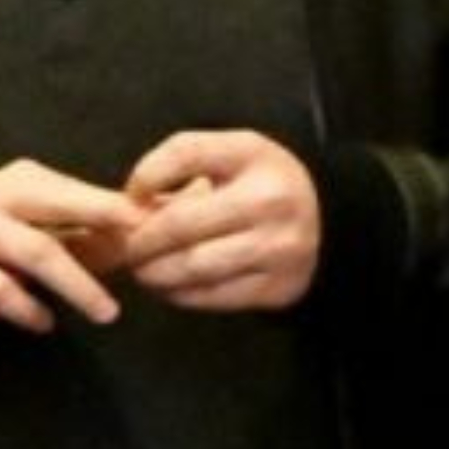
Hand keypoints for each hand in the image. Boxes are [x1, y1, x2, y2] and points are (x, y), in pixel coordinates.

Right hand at [0, 160, 139, 332]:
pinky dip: (25, 307)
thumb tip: (144, 239)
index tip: (154, 221)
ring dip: (73, 282)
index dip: (112, 204)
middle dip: (99, 219)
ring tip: (106, 311)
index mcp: (9, 181)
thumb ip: (79, 237)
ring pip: (27, 248)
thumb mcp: (28, 234)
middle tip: (142, 243)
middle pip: (49, 202)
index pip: (68, 188)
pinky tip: (44, 323)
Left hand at [123, 130, 320, 310]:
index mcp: (252, 154)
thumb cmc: (254, 182)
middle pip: (181, 223)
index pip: (185, 153)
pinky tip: (168, 287)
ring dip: (155, 273)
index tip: (130, 195)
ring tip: (141, 271)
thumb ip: (178, 167)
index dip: (145, 174)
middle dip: (140, 241)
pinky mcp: (281, 285)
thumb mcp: (226, 154)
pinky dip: (180, 294)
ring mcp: (280, 246)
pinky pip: (215, 295)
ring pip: (194, 266)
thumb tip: (126, 206)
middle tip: (125, 249)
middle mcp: (271, 199)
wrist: (323, 217)